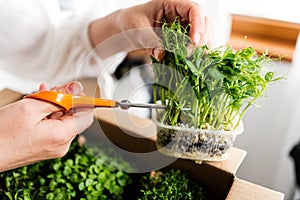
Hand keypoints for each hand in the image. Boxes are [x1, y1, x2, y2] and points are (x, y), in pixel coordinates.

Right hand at [0, 81, 93, 171]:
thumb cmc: (2, 134)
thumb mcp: (31, 108)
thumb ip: (58, 98)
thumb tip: (76, 89)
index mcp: (61, 137)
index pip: (86, 115)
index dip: (82, 100)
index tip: (73, 90)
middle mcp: (61, 145)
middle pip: (73, 117)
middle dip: (64, 100)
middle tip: (50, 90)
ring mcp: (53, 147)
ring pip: (62, 120)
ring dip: (53, 106)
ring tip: (38, 97)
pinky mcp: (45, 147)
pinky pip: (53, 128)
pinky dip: (47, 115)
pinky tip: (36, 106)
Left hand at [89, 0, 210, 59]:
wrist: (126, 30)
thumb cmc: (130, 22)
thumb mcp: (138, 30)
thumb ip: (150, 40)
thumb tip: (162, 54)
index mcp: (171, 5)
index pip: (193, 9)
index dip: (198, 24)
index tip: (194, 41)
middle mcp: (181, 15)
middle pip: (204, 22)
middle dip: (202, 38)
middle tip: (190, 53)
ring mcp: (183, 28)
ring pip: (202, 36)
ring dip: (200, 49)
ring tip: (193, 60)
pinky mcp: (180, 41)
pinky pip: (193, 48)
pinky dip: (194, 56)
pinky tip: (193, 64)